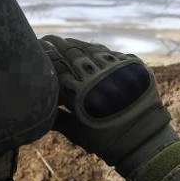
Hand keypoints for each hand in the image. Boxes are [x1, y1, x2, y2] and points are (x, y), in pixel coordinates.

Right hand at [39, 36, 177, 174]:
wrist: (143, 141)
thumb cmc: (105, 141)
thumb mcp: (76, 132)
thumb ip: (55, 118)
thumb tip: (36, 110)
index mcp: (78, 92)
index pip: (56, 66)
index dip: (45, 56)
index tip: (36, 49)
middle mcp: (97, 77)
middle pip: (72, 52)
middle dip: (57, 44)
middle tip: (48, 39)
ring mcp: (116, 69)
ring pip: (92, 49)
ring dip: (77, 44)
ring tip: (66, 42)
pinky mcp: (133, 66)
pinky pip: (111, 53)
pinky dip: (98, 50)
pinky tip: (91, 49)